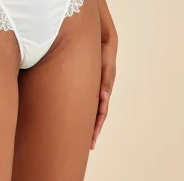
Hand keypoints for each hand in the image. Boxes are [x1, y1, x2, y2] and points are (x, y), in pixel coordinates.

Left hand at [91, 33, 116, 149]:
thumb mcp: (106, 65)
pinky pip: (86, 98)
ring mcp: (95, 87)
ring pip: (92, 108)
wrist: (102, 38)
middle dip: (92, 130)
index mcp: (104, 89)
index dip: (96, 127)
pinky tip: (77, 114)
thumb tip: (103, 98)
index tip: (91, 141)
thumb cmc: (104, 51)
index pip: (101, 113)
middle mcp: (100, 91)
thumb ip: (106, 80)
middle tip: (87, 146)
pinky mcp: (90, 81)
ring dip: (88, 121)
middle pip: (96, 115)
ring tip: (81, 136)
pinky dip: (84, 108)